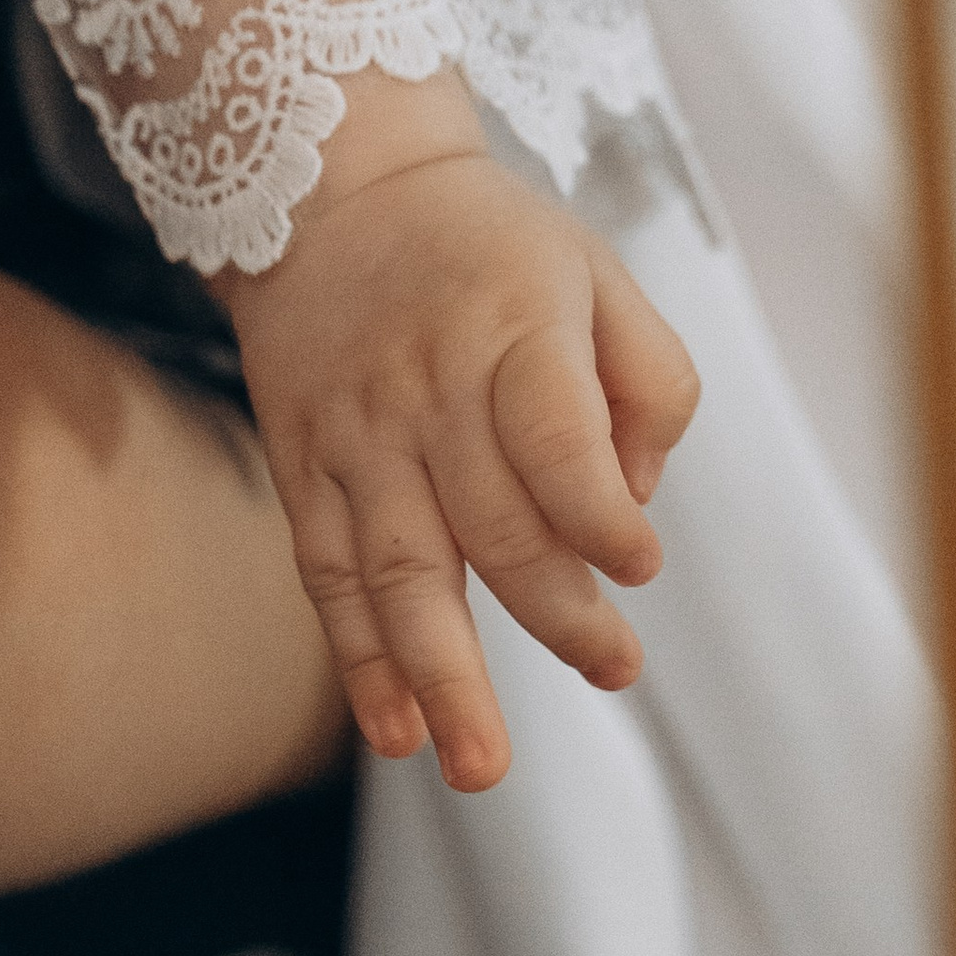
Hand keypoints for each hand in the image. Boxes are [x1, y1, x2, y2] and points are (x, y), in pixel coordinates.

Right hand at [214, 69, 699, 791]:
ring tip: (476, 765)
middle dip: (557, 616)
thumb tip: (634, 502)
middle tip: (610, 669)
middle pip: (492, 527)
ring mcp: (357, 438)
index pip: (557, 446)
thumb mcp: (598, 272)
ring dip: (441, 678)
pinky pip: (330, 576)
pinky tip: (394, 732)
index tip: (639, 570)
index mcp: (513, 334)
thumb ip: (649, 385)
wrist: (329, 190)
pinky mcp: (305, 468)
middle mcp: (428, 391)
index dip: (601, 520)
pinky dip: (361, 660)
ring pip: (400, 573)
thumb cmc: (487, 246)